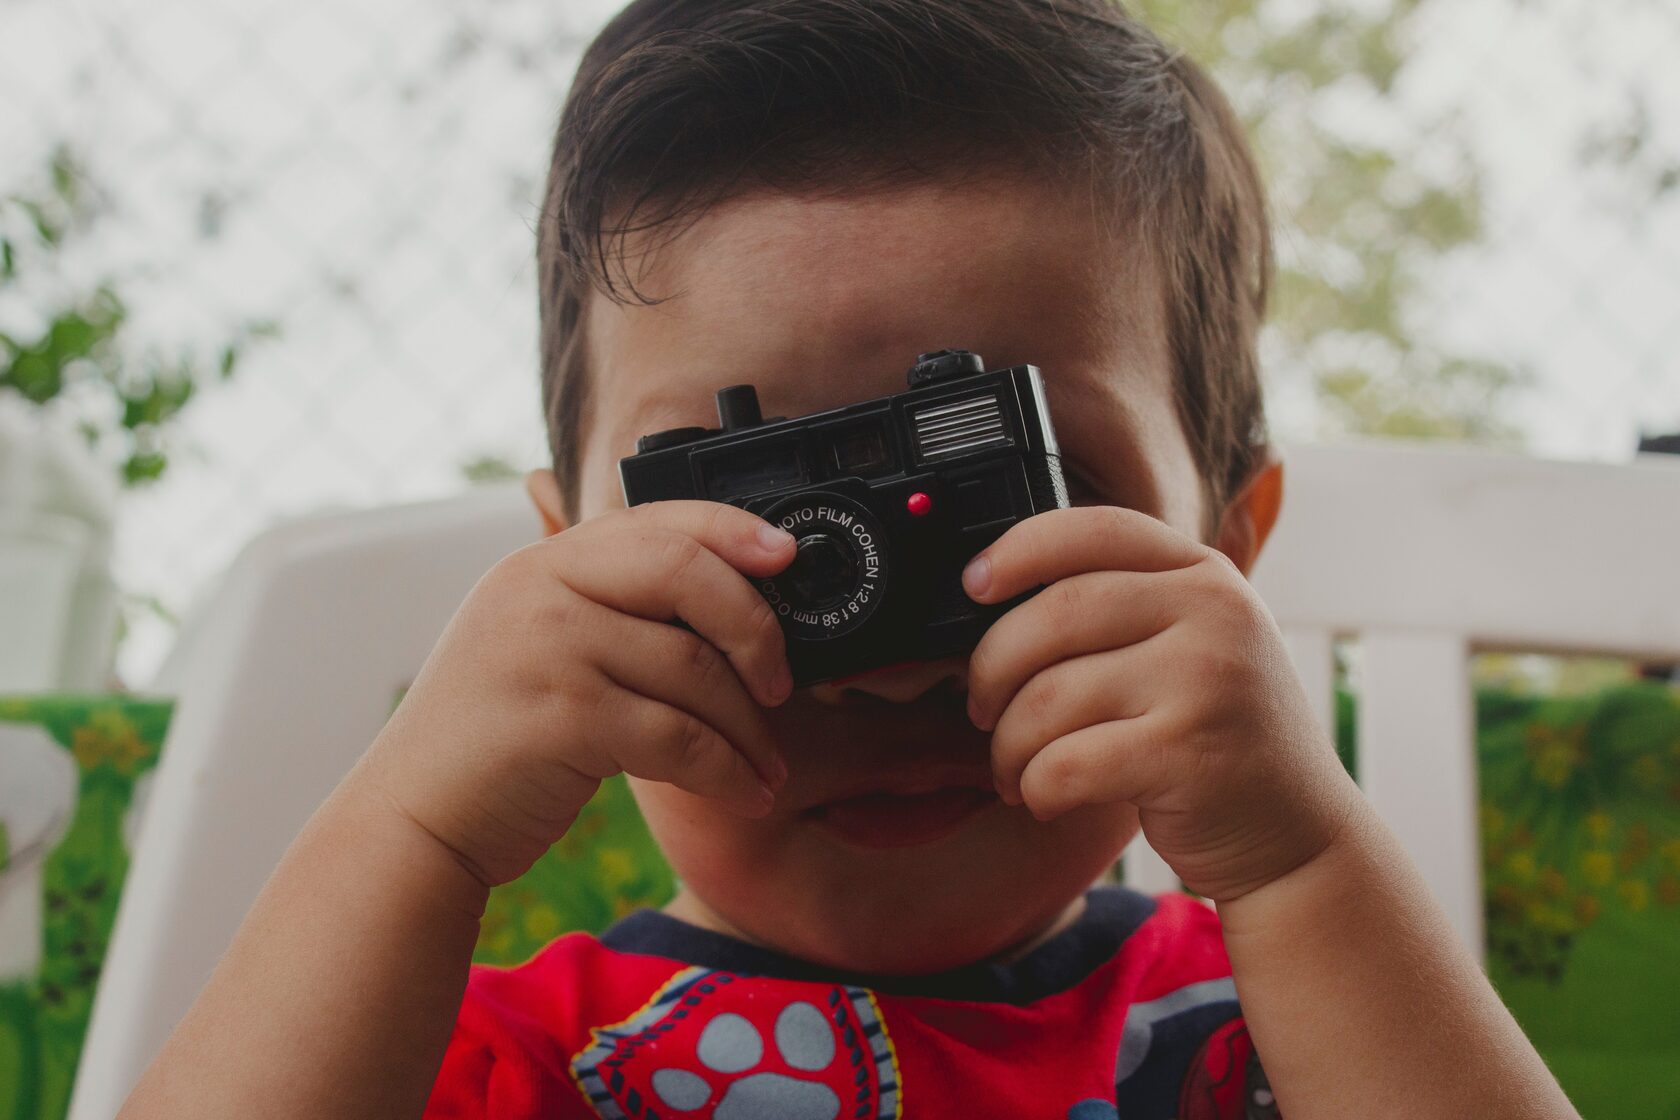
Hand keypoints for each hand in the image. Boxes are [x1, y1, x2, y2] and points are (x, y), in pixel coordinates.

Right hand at [359, 500, 797, 886]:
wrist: (413, 821)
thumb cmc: (494, 742)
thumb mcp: (538, 647)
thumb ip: (607, 610)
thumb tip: (728, 599)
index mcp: (542, 564)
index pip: (656, 521)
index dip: (732, 530)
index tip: (786, 554)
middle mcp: (540, 590)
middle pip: (685, 573)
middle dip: (755, 627)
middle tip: (781, 683)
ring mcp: (547, 648)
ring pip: (692, 667)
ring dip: (747, 726)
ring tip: (767, 765)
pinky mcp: (561, 717)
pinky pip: (678, 735)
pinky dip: (725, 770)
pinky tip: (745, 792)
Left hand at [962, 506, 1358, 901]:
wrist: (1299, 838)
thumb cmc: (1216, 739)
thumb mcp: (1192, 645)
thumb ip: (1123, 607)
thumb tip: (990, 598)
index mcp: (1204, 573)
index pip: (1093, 530)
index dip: (1018, 550)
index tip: (973, 585)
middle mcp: (1214, 612)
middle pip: (1055, 613)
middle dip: (992, 668)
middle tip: (982, 709)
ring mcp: (1207, 680)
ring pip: (1049, 696)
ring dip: (1008, 743)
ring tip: (1012, 769)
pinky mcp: (1190, 754)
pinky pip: (1065, 763)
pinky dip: (1035, 786)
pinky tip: (1044, 797)